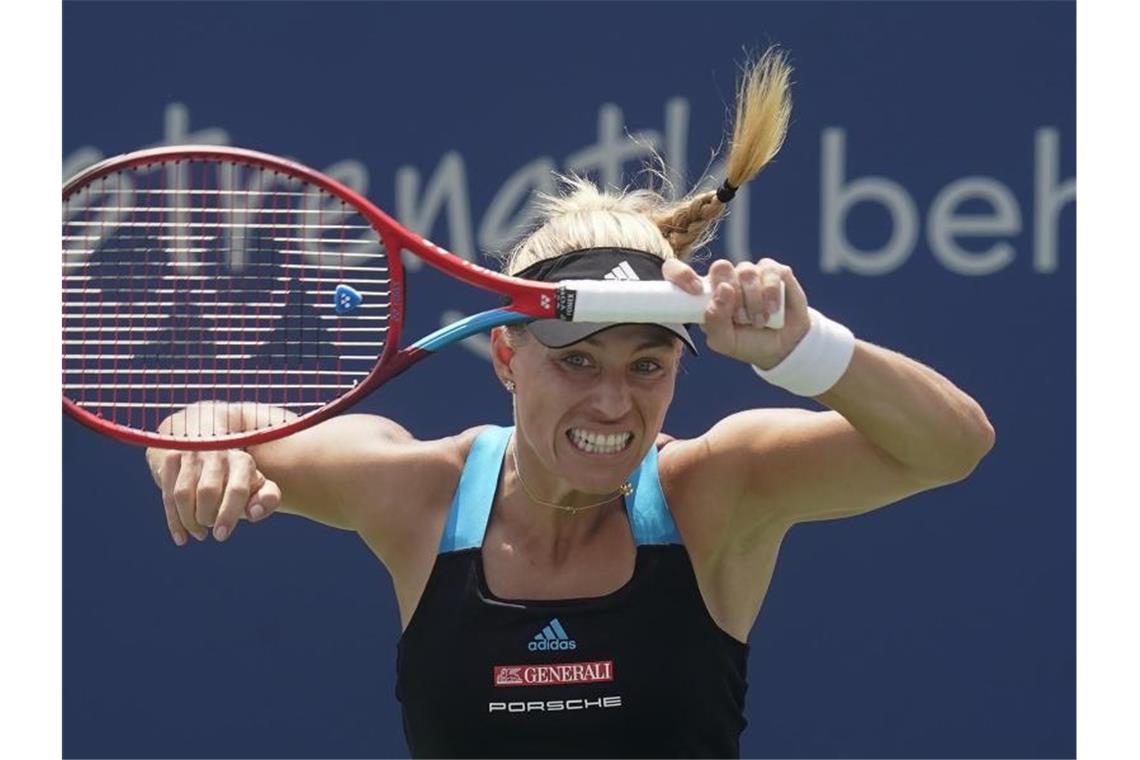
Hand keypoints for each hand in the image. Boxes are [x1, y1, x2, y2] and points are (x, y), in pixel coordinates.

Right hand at [145, 448, 281, 544]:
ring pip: (183, 494)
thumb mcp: (258, 486)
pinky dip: (173, 520)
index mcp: (243, 462)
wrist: (211, 449)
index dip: (228, 515)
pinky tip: (181, 537)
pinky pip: (167, 493)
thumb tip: (255, 512)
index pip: (236, 490)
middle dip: (206, 517)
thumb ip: (268, 498)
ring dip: (189, 520)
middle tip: (210, 526)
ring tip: (200, 532)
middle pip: (207, 492)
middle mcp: (217, 453)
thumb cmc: (239, 478)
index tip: (221, 536)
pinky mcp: (171, 458)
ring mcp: (192, 453)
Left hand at [662, 257, 810, 368]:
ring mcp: (750, 272)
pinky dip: (772, 295)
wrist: (782, 348)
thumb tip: (723, 290)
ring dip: (753, 302)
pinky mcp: (774, 271)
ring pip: (746, 272)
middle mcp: (726, 279)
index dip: (682, 274)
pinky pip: (770, 273)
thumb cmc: (747, 342)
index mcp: (705, 294)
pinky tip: (773, 310)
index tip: (695, 291)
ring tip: (758, 321)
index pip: (679, 271)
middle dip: (732, 296)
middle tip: (740, 318)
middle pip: (720, 267)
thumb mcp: (724, 341)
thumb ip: (714, 321)